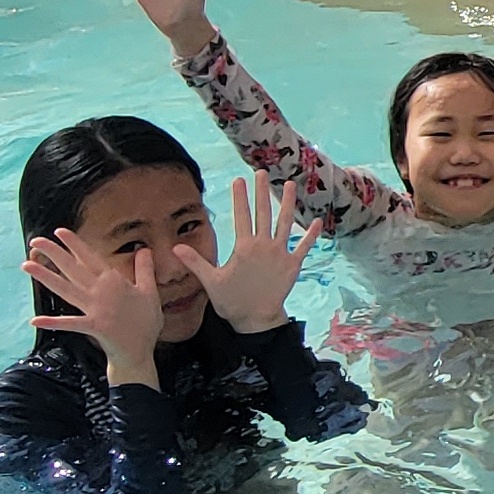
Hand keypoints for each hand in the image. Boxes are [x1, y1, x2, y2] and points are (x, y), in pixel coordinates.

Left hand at [25, 224, 169, 381]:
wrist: (141, 352)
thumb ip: (145, 269)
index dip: (74, 244)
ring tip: (27, 266)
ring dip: (45, 277)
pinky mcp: (92, 326)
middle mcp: (101, 291)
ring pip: (65, 289)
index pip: (90, 257)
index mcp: (114, 281)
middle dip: (53, 253)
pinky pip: (69, 323)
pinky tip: (35, 320)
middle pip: (72, 268)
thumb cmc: (146, 322)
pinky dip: (52, 322)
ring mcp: (95, 309)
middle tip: (36, 241)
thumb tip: (145, 249)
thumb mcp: (150, 291)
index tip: (59, 232)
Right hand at [172, 171, 314, 334]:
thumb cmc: (232, 301)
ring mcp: (281, 254)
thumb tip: (175, 248)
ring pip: (285, 224)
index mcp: (244, 247)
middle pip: (263, 213)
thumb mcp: (211, 281)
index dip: (240, 197)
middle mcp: (264, 246)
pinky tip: (318, 221)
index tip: (239, 180)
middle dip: (262, 192)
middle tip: (263, 173)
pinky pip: (304, 247)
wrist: (257, 320)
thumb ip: (196, 261)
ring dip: (288, 204)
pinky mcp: (293, 265)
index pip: (241, 216)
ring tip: (290, 185)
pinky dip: (311, 234)